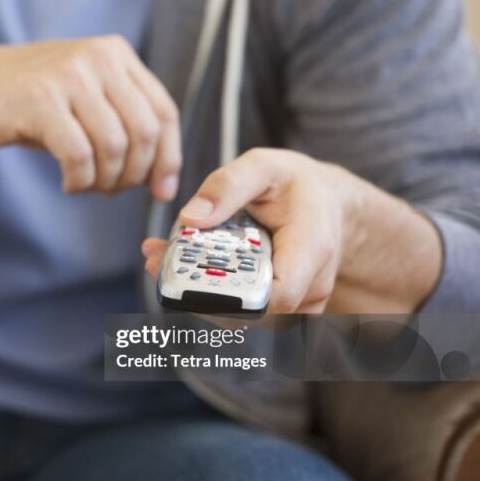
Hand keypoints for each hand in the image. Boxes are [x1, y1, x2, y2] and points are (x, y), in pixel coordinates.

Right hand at [0, 36, 181, 199]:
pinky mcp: (40, 100)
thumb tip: (162, 180)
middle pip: (144, 132)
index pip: (163, 111)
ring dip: (104, 181)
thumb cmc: (27, 99)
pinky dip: (79, 181)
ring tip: (85, 185)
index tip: (162, 190)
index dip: (169, 157)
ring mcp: (68, 76)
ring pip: (113, 146)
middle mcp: (98, 58)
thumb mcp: (84, 98)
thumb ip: (123, 124)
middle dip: (135, 175)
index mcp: (116, 55)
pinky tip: (67, 183)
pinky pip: (78, 156)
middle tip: (111, 190)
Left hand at [141, 148, 441, 312]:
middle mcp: (310, 285)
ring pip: (242, 316)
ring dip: (198, 294)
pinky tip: (181, 266)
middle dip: (199, 293)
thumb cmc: (294, 184)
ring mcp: (297, 303)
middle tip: (157, 262)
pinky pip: (241, 311)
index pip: (278, 295)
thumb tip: (191, 217)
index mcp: (312, 248)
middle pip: (251, 311)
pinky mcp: (278, 309)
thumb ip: (227, 186)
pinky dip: (208, 293)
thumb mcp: (262, 165)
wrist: (322, 202)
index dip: (234, 297)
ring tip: (162, 259)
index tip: (191, 278)